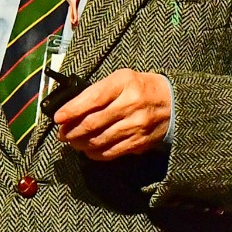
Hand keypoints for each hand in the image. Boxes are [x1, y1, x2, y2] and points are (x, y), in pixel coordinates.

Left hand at [52, 68, 170, 160]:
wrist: (173, 102)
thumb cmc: (140, 88)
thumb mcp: (120, 78)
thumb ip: (97, 91)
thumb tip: (70, 110)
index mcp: (124, 83)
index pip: (92, 98)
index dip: (72, 110)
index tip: (58, 118)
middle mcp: (130, 104)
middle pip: (92, 123)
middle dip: (71, 130)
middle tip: (62, 133)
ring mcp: (136, 126)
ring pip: (99, 140)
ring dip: (80, 143)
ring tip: (72, 142)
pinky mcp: (139, 143)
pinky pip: (111, 152)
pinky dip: (95, 153)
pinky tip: (88, 149)